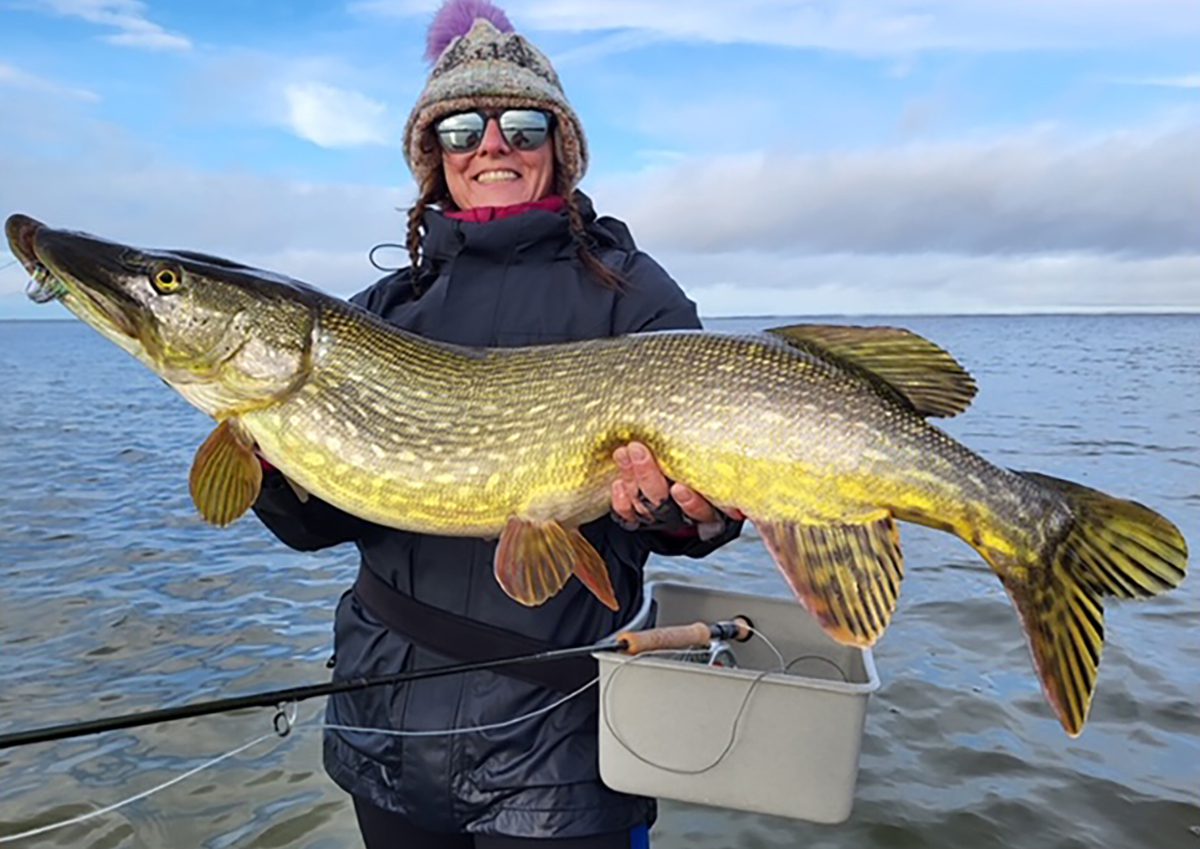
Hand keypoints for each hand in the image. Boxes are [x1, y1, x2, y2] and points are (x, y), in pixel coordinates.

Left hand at [610, 441, 742, 527]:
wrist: (689, 487)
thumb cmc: (708, 461)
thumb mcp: (717, 457)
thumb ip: (718, 446)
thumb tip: (729, 408)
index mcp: (712, 504)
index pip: (704, 510)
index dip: (692, 502)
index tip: (679, 488)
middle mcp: (687, 513)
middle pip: (667, 504)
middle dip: (649, 477)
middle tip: (638, 449)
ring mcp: (664, 517)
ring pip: (646, 505)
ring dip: (632, 478)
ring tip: (623, 453)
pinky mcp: (642, 519)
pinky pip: (629, 517)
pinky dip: (622, 502)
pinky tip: (618, 484)